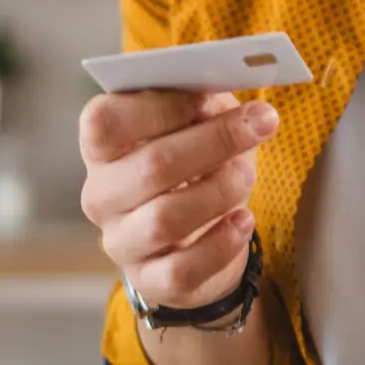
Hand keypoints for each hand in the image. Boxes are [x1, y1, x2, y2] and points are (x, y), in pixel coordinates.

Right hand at [78, 90, 279, 307]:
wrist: (201, 235)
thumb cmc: (197, 163)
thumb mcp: (198, 122)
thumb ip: (202, 100)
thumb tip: (221, 83)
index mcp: (102, 147)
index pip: (104, 122)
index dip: (159, 106)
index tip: (208, 97)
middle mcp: (102, 195)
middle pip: (150, 166)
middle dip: (214, 140)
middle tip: (263, 122)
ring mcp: (121, 241)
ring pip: (165, 219)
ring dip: (220, 190)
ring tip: (247, 174)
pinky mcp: (150, 281)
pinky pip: (182, 271)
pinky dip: (220, 245)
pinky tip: (244, 221)